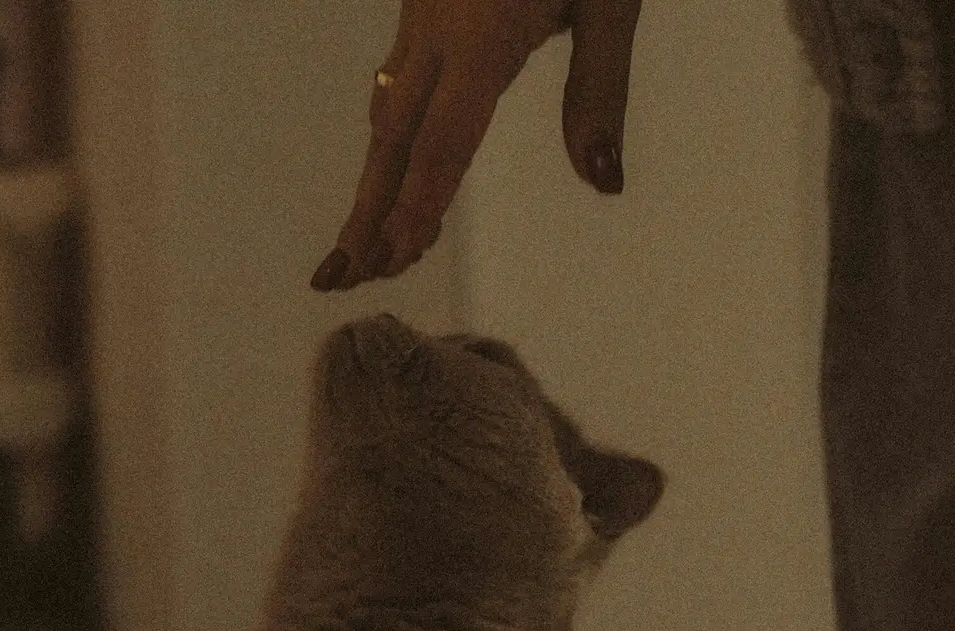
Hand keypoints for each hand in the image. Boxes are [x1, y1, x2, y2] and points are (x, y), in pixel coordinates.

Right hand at [312, 0, 643, 291]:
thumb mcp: (614, 3)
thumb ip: (600, 94)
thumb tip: (603, 182)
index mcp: (484, 35)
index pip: (444, 144)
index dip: (419, 207)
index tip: (395, 261)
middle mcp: (438, 27)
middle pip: (392, 141)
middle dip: (367, 214)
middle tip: (339, 278)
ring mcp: (422, 11)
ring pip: (386, 112)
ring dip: (373, 182)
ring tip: (361, 247)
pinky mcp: (423, 0)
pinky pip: (395, 80)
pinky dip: (390, 137)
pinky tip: (392, 167)